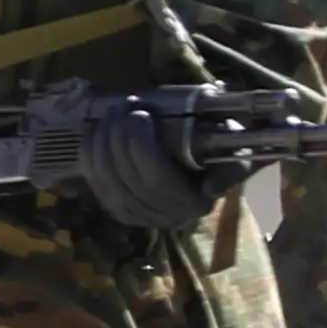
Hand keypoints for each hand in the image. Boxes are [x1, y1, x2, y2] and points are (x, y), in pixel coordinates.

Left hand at [75, 87, 239, 234]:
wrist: (204, 175)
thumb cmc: (219, 159)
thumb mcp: (236, 159)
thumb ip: (231, 169)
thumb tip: (211, 186)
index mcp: (194, 204)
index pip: (157, 179)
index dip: (141, 146)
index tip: (140, 114)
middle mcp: (165, 217)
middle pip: (128, 178)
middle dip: (118, 138)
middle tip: (121, 109)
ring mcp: (139, 217)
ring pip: (108, 181)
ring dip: (102, 144)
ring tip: (109, 116)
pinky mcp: (119, 211)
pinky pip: (96, 183)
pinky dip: (91, 156)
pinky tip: (95, 133)